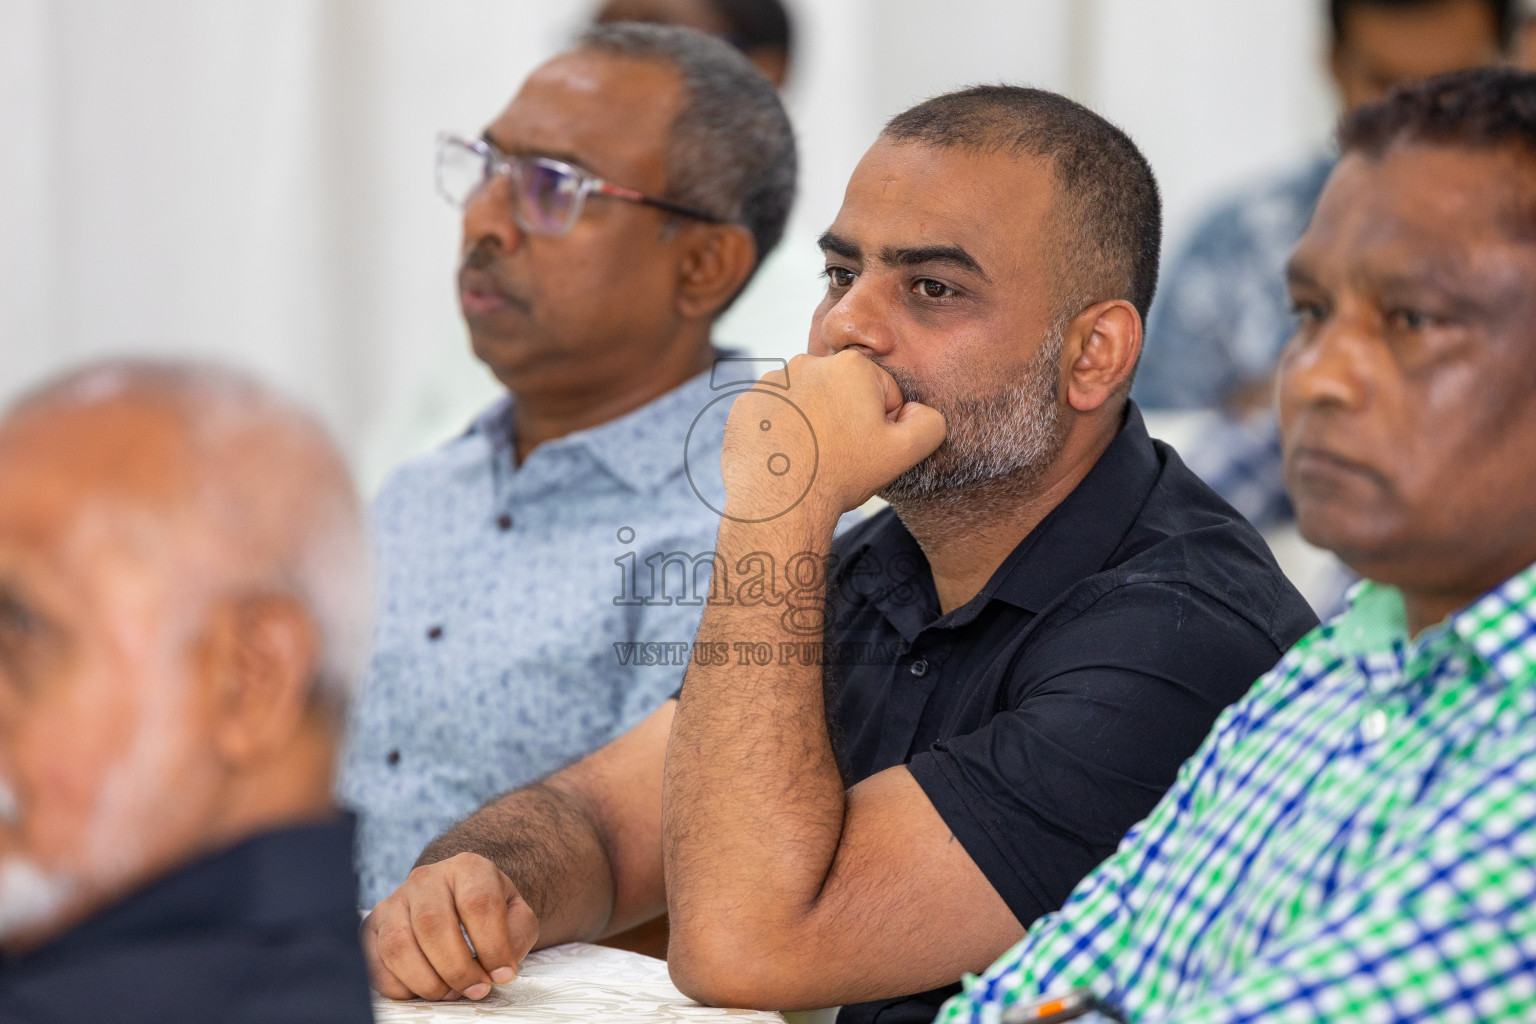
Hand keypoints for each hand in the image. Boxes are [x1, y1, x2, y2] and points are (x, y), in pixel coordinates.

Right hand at [363, 852, 539, 1000]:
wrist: (455, 897)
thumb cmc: (487, 910)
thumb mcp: (516, 915)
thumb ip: (517, 936)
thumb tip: (500, 971)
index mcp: (467, 868)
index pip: (478, 903)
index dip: (492, 945)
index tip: (502, 974)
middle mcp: (426, 878)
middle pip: (433, 925)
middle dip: (457, 969)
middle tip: (475, 989)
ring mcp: (394, 900)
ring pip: (398, 945)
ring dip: (426, 981)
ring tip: (450, 992)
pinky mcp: (372, 925)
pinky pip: (373, 961)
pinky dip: (398, 986)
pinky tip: (421, 990)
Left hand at [721, 350, 945, 523]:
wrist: (779, 502)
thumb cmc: (840, 475)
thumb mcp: (904, 452)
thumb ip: (928, 423)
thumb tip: (918, 411)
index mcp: (851, 366)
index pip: (882, 394)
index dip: (881, 426)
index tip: (865, 449)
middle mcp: (808, 363)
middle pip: (842, 394)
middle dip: (845, 420)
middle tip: (838, 456)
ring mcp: (772, 383)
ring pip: (807, 403)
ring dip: (812, 424)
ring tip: (810, 458)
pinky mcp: (746, 404)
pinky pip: (774, 415)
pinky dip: (780, 432)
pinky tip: (784, 457)